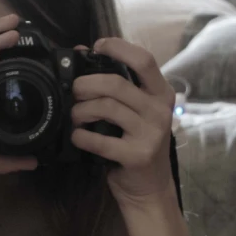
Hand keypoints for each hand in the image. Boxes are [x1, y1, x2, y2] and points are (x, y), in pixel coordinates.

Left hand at [70, 38, 176, 204]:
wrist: (148, 188)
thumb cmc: (136, 143)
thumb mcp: (134, 112)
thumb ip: (115, 84)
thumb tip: (81, 51)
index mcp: (161, 94)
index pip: (144, 60)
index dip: (118, 48)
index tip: (96, 47)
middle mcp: (160, 110)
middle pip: (116, 83)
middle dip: (86, 84)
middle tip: (74, 92)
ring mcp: (151, 134)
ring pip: (105, 108)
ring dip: (80, 111)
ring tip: (75, 117)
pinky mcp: (137, 155)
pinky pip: (99, 140)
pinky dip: (81, 136)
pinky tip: (78, 137)